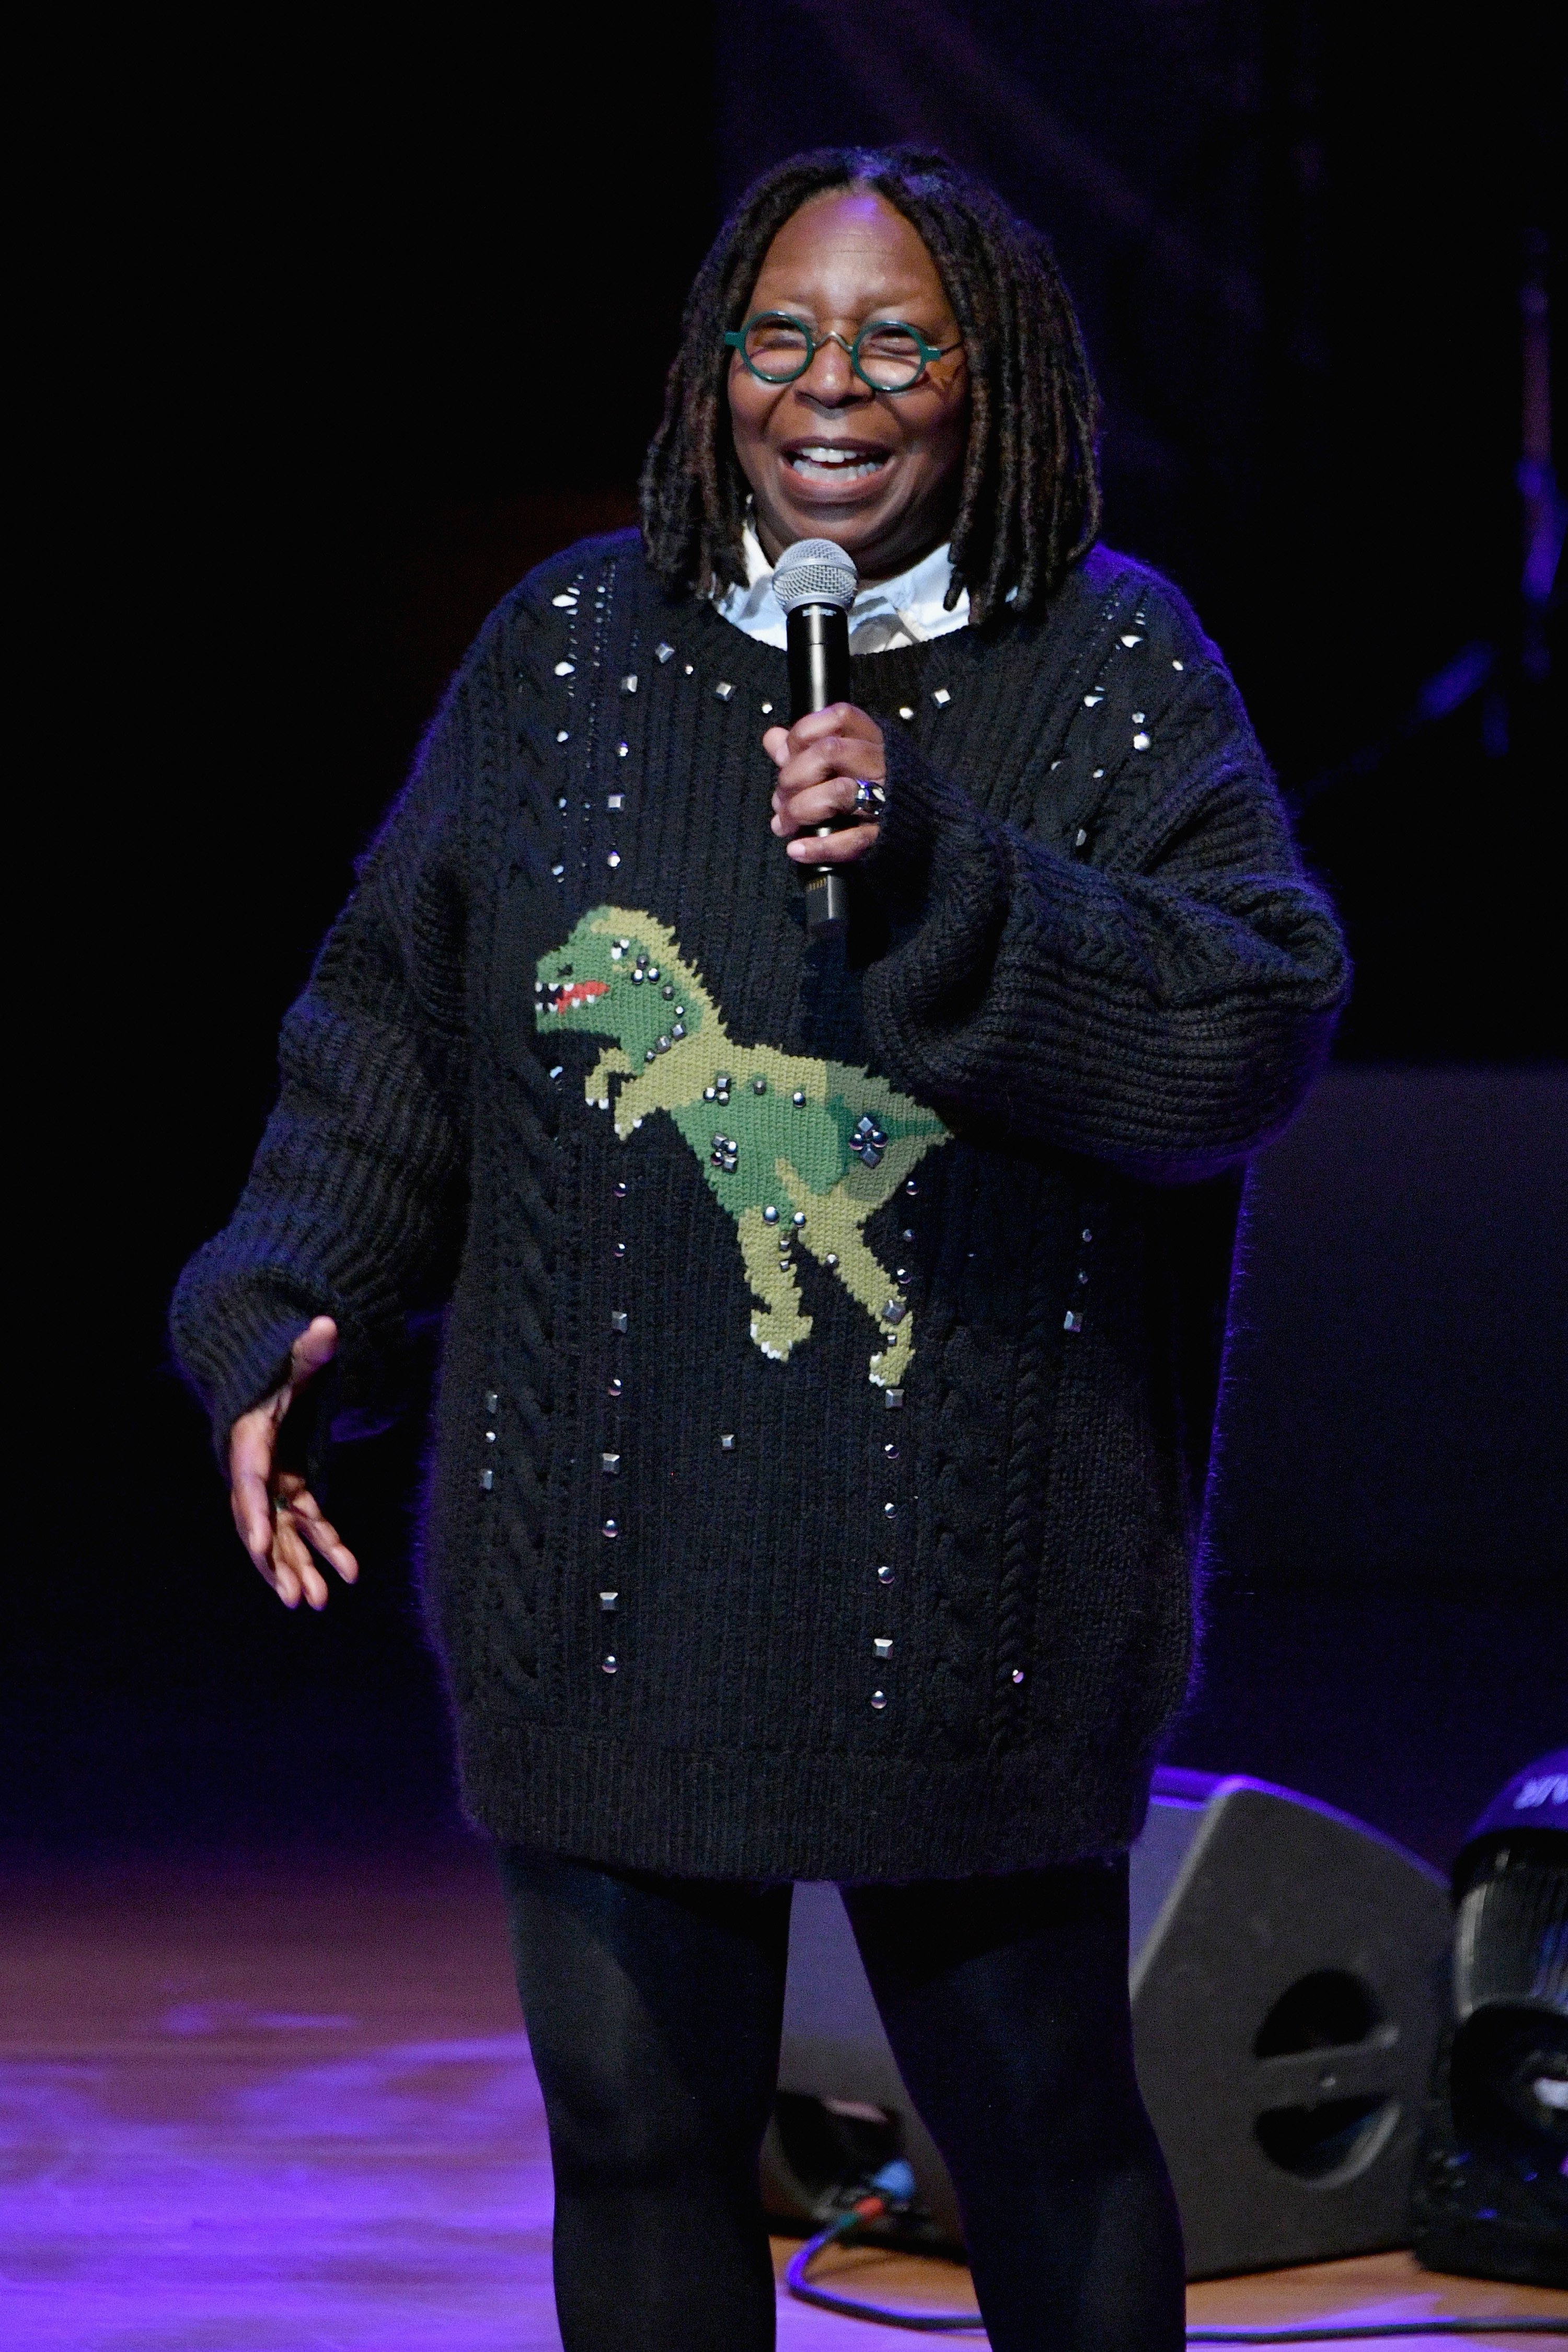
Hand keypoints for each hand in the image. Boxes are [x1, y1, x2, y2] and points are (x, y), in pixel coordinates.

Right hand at [227, 1316, 358, 1610]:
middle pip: (263, 1522)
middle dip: (278, 1562)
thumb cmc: (278, 1370)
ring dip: (298, 1568)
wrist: (266, 1381)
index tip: (261, 1544)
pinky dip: (324, 1548)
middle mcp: (257, 1472)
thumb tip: (325, 1326)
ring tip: (318, 1602)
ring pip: (284, 1535)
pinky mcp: (293, 1491)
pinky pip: (308, 1526)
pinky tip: (348, 1572)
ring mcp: (274, 1486)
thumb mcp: (294, 1358)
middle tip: (298, 1598)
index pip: (249, 1481)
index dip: (255, 1512)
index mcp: (251, 1440)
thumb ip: (309, 1348)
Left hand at [765, 703, 884, 865]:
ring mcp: (887, 800)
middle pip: (830, 753)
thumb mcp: (848, 761)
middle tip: (780, 798)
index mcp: (874, 740)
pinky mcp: (886, 835)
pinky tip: (798, 850)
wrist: (931, 828)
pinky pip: (853, 839)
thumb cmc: (882, 789)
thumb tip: (773, 738)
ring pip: (839, 792)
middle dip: (794, 776)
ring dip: (801, 809)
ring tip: (786, 824)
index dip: (804, 734)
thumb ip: (808, 749)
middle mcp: (882, 764)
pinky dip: (820, 846)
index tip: (787, 756)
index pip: (838, 718)